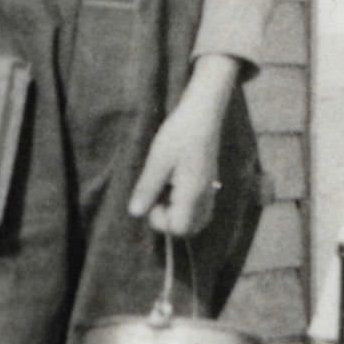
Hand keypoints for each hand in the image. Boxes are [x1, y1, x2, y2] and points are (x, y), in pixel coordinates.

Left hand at [126, 58, 246, 236]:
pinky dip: (183, 204)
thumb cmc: (180, 133)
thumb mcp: (158, 159)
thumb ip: (147, 188)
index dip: (161, 221)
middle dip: (168, 219)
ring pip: (194, 219)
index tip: (152, 199)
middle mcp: (205, 196)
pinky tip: (173, 183)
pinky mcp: (208, 184)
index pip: (180, 229)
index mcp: (193, 193)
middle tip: (157, 195)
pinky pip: (197, 208)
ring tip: (165, 188)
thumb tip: (135, 213)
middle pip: (188, 229)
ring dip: (175, 211)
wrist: (203, 113)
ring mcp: (209, 191)